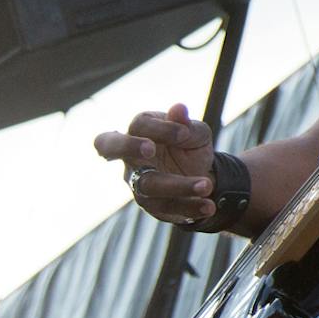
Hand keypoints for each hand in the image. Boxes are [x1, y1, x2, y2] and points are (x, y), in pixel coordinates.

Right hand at [93, 102, 215, 224]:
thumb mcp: (194, 131)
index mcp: (140, 131)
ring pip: (148, 185)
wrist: (201, 171)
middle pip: (110, 147)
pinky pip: (167, 208)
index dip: (159, 128)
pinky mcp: (152, 205)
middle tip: (149, 148)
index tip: (184, 132)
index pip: (139, 125)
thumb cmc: (188, 143)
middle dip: (128, 146)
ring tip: (206, 185)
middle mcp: (131, 157)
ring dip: (179, 186)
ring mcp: (137, 183)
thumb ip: (185, 123)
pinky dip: (189, 207)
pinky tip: (208, 206)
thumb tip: (179, 109)